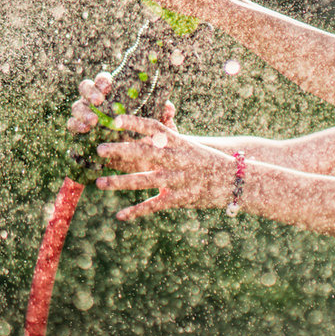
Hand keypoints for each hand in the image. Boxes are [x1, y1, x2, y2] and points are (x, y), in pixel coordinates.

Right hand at [66, 72, 175, 134]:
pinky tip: (84, 132)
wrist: (142, 157)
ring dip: (82, 112)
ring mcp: (87, 115)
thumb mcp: (159, 125)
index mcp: (113, 92)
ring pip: (77, 107)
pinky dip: (76, 127)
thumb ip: (164, 114)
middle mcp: (97, 101)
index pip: (103, 79)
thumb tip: (168, 108)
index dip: (103, 80)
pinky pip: (73, 126)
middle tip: (99, 101)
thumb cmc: (147, 134)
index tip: (109, 86)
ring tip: (92, 122)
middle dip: (90, 92)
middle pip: (85, 88)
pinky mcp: (82, 131)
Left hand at [93, 114, 234, 220]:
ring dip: (120, 182)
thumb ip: (170, 136)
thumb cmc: (208, 160)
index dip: (135, 123)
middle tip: (98, 149)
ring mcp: (177, 180)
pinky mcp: (179, 198)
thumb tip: (153, 122)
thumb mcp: (191, 145)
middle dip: (120, 152)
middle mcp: (176, 159)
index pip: (155, 129)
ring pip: (144, 181)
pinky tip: (120, 215)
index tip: (116, 120)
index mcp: (179, 143)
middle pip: (144, 153)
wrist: (235, 180)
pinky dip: (137, 211)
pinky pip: (154, 205)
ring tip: (100, 182)